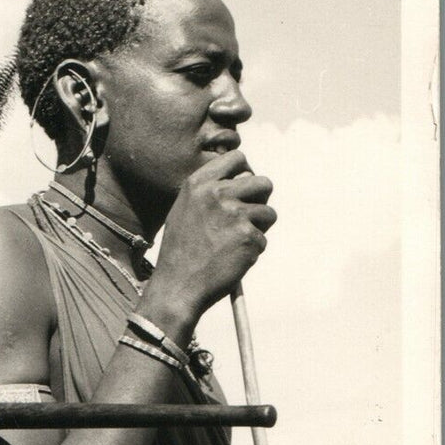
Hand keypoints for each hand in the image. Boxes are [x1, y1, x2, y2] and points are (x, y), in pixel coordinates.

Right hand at [145, 150, 276, 323]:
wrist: (177, 286)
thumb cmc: (180, 251)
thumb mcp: (184, 211)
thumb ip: (209, 193)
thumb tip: (244, 181)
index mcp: (197, 184)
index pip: (236, 158)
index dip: (245, 172)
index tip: (245, 186)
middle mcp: (216, 194)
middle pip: (262, 182)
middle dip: (260, 200)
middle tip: (247, 217)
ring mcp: (234, 214)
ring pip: (268, 212)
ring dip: (258, 228)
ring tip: (234, 243)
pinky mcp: (248, 236)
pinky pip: (263, 238)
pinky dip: (252, 250)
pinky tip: (230, 258)